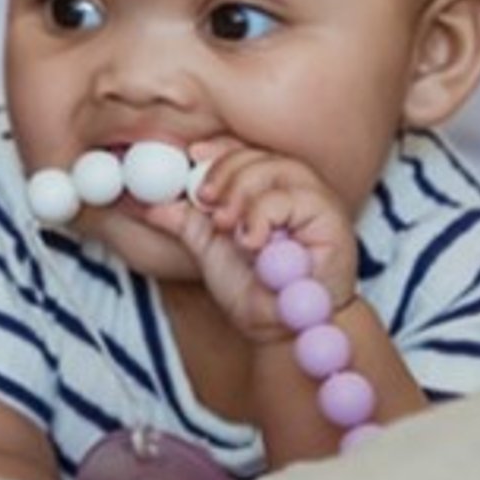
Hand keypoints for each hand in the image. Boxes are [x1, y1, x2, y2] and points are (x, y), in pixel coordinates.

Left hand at [140, 138, 359, 344]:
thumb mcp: (210, 250)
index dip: (218, 149)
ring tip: (226, 225)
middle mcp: (295, 189)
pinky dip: (261, 215)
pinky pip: (290, 199)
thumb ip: (186, 223)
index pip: (245, 152)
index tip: (191, 156)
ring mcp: (316, 201)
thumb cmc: (254, 290)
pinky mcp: (331, 218)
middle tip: (205, 201)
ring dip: (241, 191)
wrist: (280, 330)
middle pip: (258, 154)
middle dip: (224, 171)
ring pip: (275, 168)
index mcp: (269, 190)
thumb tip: (148, 204)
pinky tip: (251, 240)